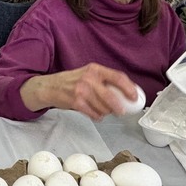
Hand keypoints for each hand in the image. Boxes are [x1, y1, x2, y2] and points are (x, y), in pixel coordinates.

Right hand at [19, 63, 139, 120]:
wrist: (50, 87)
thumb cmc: (72, 81)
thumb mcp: (88, 74)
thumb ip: (104, 80)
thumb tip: (125, 93)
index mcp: (95, 69)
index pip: (118, 77)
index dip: (129, 88)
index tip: (134, 97)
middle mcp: (89, 78)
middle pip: (111, 97)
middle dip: (119, 107)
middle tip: (122, 112)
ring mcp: (82, 91)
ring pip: (103, 107)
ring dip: (105, 112)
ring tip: (102, 110)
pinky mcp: (76, 102)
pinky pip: (93, 113)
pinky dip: (97, 116)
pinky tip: (95, 114)